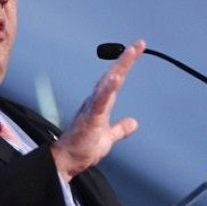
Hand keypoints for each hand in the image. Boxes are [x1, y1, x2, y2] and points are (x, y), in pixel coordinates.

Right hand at [51, 40, 145, 181]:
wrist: (68, 160)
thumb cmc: (83, 147)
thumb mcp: (109, 137)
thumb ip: (120, 128)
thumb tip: (133, 123)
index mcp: (100, 104)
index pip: (115, 80)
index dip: (125, 65)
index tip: (136, 50)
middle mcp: (95, 101)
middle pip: (113, 75)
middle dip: (126, 59)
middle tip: (139, 45)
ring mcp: (92, 108)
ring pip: (107, 83)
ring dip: (119, 68)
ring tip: (129, 54)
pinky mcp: (90, 118)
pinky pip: (100, 101)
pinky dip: (108, 89)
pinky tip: (115, 79)